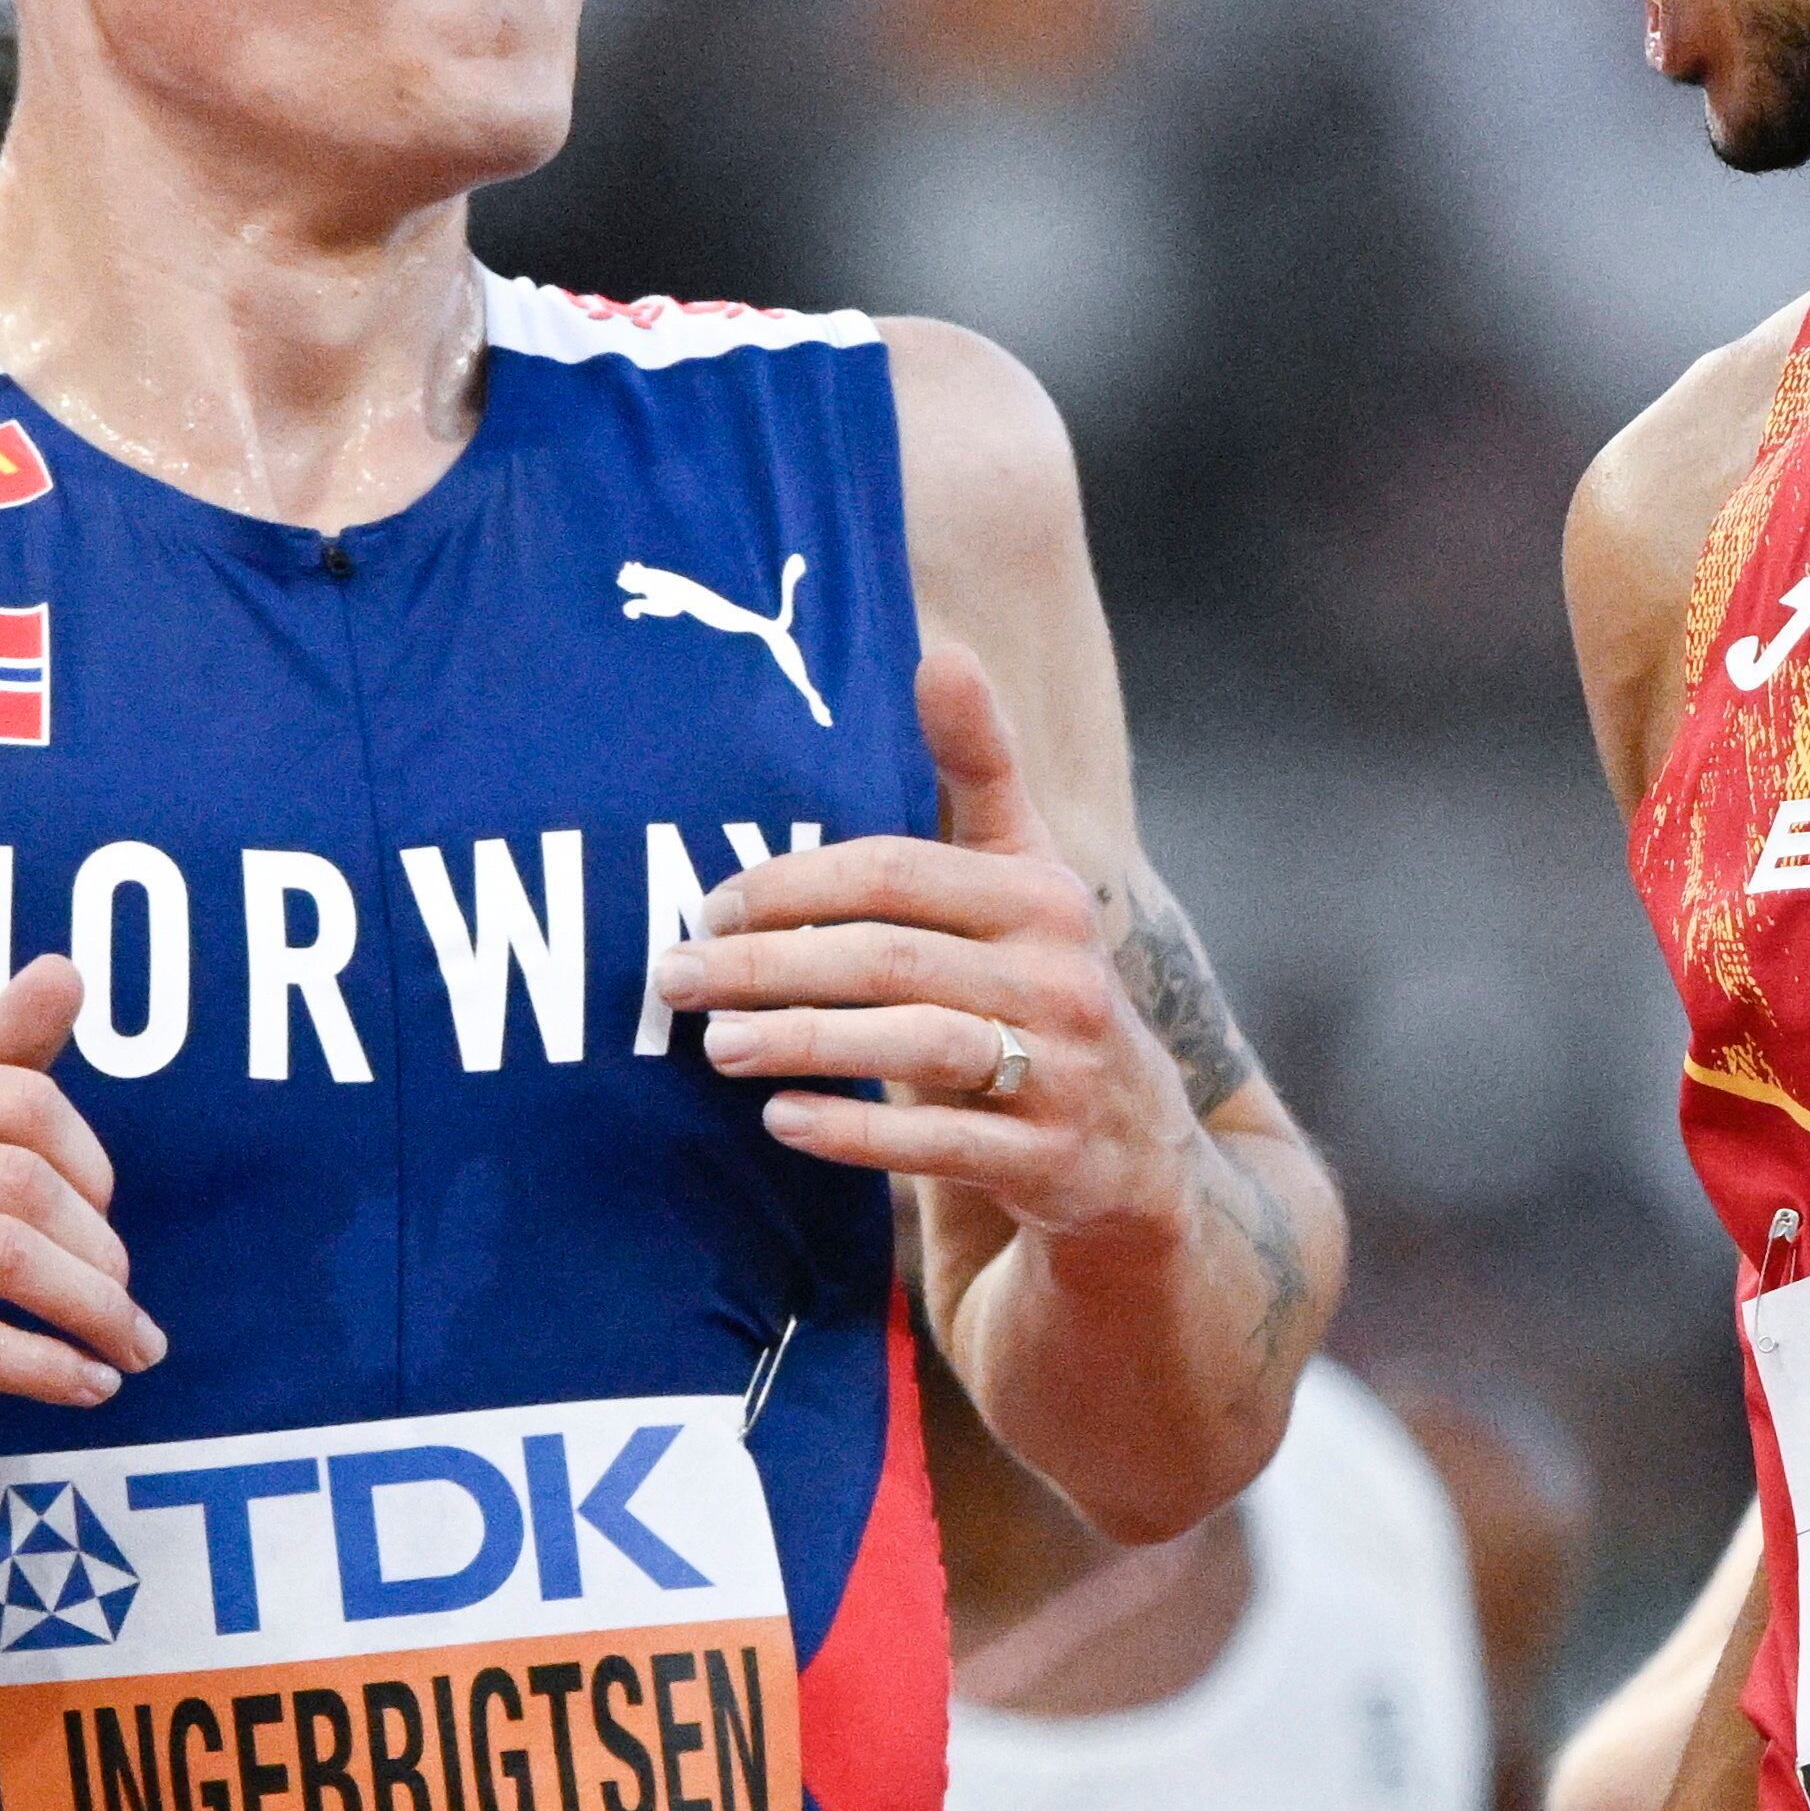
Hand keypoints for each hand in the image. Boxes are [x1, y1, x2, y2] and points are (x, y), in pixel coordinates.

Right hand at [0, 952, 159, 1457]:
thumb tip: (68, 968)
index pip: (24, 1100)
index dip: (92, 1166)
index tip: (104, 1223)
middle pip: (25, 1184)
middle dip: (102, 1254)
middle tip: (125, 1306)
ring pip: (6, 1258)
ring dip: (95, 1314)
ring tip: (130, 1350)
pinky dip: (46, 1368)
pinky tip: (85, 1385)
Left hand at [661, 645, 1212, 1242]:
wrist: (1136, 1147)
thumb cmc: (1039, 987)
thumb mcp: (1024, 877)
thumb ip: (978, 771)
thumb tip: (943, 650)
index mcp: (1044, 898)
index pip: (897, 873)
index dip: (792, 887)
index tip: (709, 907)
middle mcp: (1065, 978)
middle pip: (891, 958)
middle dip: (769, 966)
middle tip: (673, 977)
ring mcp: (1064, 1072)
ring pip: (917, 1045)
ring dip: (803, 1042)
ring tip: (714, 1046)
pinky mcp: (1053, 1160)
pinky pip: (941, 1140)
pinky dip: (856, 1130)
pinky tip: (780, 1119)